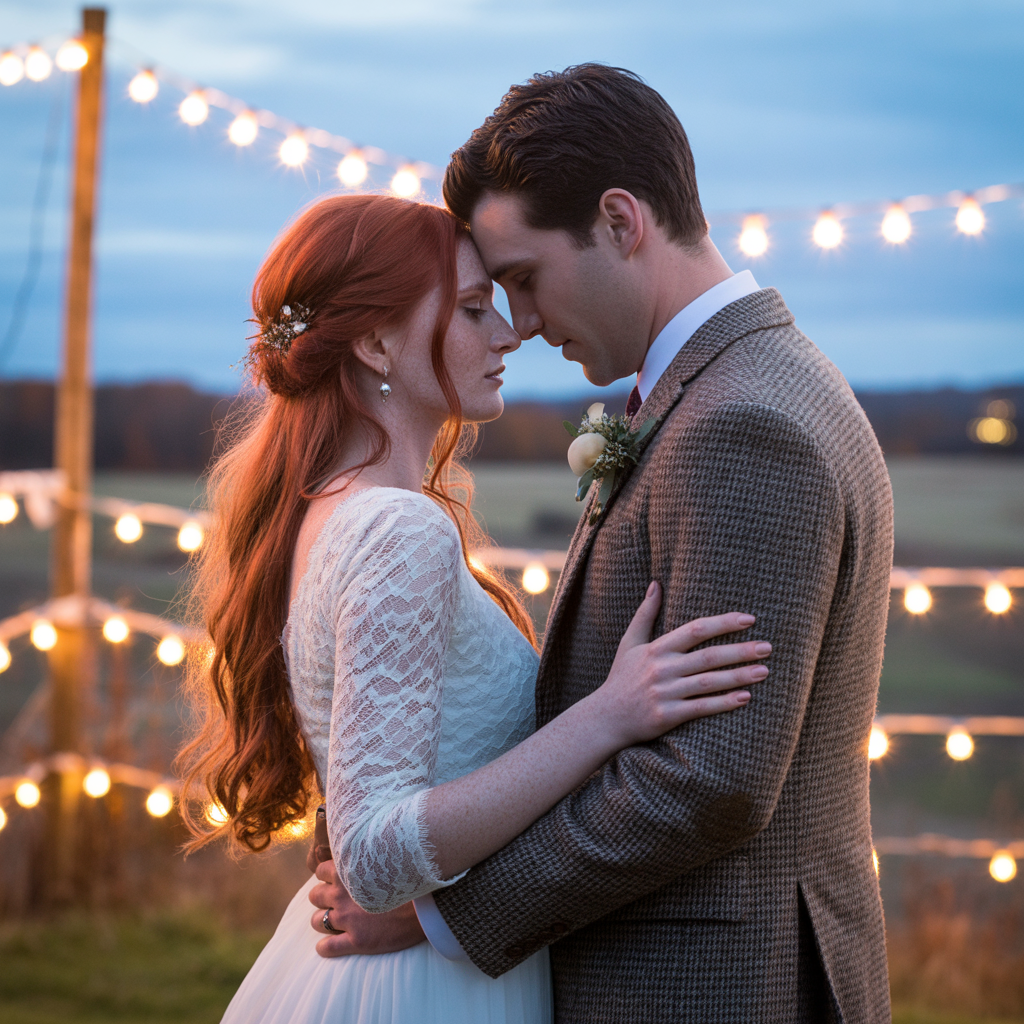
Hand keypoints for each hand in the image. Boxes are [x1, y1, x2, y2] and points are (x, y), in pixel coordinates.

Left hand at [308, 859, 425, 957]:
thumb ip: (366, 857)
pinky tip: (330, 945)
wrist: (427, 906)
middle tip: (335, 902)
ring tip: (335, 922)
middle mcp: (343, 895)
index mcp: (349, 872)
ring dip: (322, 921)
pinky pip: (326, 948)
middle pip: (314, 896)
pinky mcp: (356, 942)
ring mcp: (348, 920)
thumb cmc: (409, 880)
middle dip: (322, 898)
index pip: (320, 870)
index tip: (336, 880)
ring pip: (316, 921)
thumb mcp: (385, 860)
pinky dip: (325, 947)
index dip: (326, 876)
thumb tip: (358, 851)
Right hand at [593, 581, 769, 745]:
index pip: (695, 630)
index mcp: (657, 648)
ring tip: (764, 671)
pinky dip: (723, 703)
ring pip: (708, 682)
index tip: (749, 619)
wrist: (605, 718)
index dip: (723, 623)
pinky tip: (745, 698)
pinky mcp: (667, 716)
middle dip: (740, 651)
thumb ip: (645, 614)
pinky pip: (701, 708)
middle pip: (708, 656)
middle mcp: (662, 669)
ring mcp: (665, 693)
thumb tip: (656, 583)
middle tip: (767, 647)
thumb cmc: (621, 678)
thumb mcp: (629, 643)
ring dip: (739, 676)